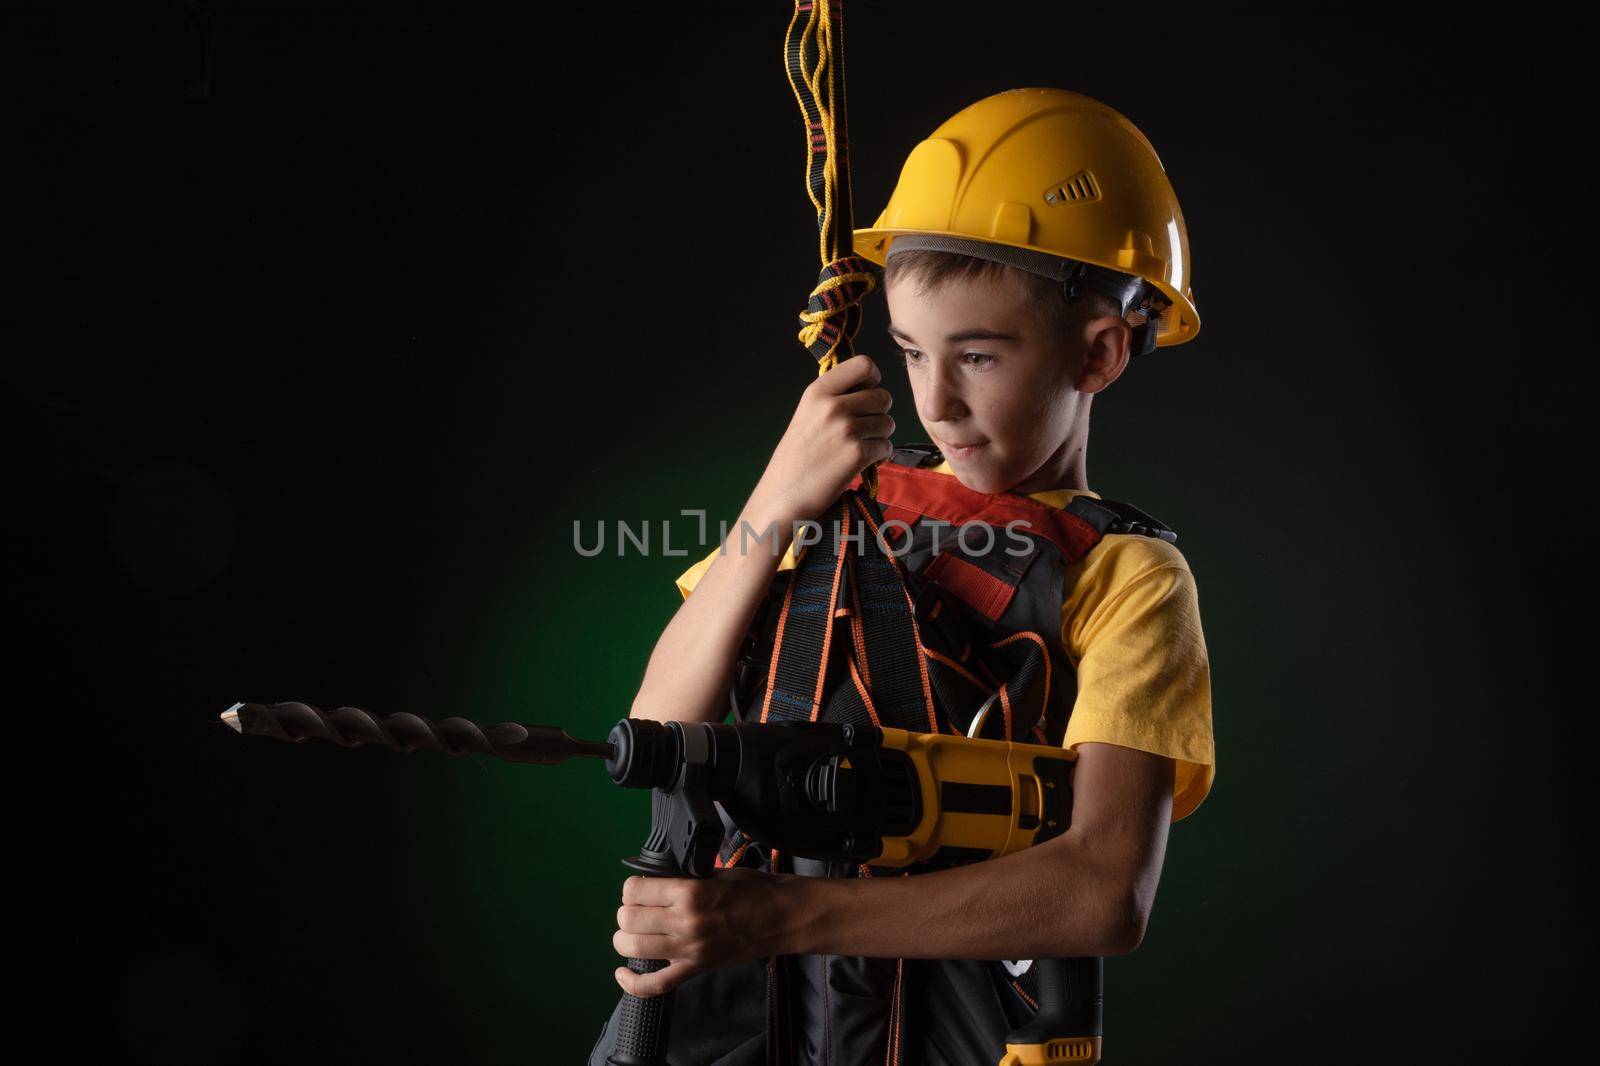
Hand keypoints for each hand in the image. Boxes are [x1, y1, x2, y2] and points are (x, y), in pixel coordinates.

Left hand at [612, 869, 787, 997]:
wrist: (778, 918)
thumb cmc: (751, 890)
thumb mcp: (713, 873)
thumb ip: (681, 879)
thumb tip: (651, 884)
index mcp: (690, 893)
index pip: (635, 891)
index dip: (632, 887)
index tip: (639, 888)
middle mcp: (684, 923)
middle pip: (628, 920)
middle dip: (627, 911)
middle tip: (639, 907)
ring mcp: (688, 951)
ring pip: (633, 948)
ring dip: (626, 938)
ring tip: (634, 931)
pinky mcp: (694, 970)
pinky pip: (655, 985)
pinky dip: (632, 983)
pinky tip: (622, 973)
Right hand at [750, 354, 894, 523]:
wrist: (784, 495)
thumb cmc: (797, 457)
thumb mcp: (807, 415)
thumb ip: (834, 398)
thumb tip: (870, 387)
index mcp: (818, 392)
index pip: (864, 364)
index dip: (873, 379)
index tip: (867, 393)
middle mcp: (832, 406)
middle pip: (883, 397)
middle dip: (879, 414)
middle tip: (864, 429)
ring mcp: (846, 429)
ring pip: (888, 423)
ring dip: (879, 437)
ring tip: (858, 448)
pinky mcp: (857, 453)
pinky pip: (886, 447)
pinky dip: (879, 457)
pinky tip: (860, 463)